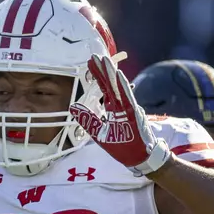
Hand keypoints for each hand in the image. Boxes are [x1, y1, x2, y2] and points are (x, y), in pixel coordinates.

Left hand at [67, 55, 170, 176]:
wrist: (139, 157)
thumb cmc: (122, 146)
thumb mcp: (99, 133)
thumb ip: (88, 119)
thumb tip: (73, 107)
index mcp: (113, 109)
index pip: (103, 89)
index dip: (97, 76)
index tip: (90, 63)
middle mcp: (121, 105)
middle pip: (110, 84)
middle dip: (103, 70)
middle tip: (95, 56)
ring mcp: (128, 108)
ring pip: (118, 88)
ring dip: (112, 74)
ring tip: (105, 60)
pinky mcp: (134, 114)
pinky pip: (128, 98)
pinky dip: (123, 87)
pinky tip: (118, 76)